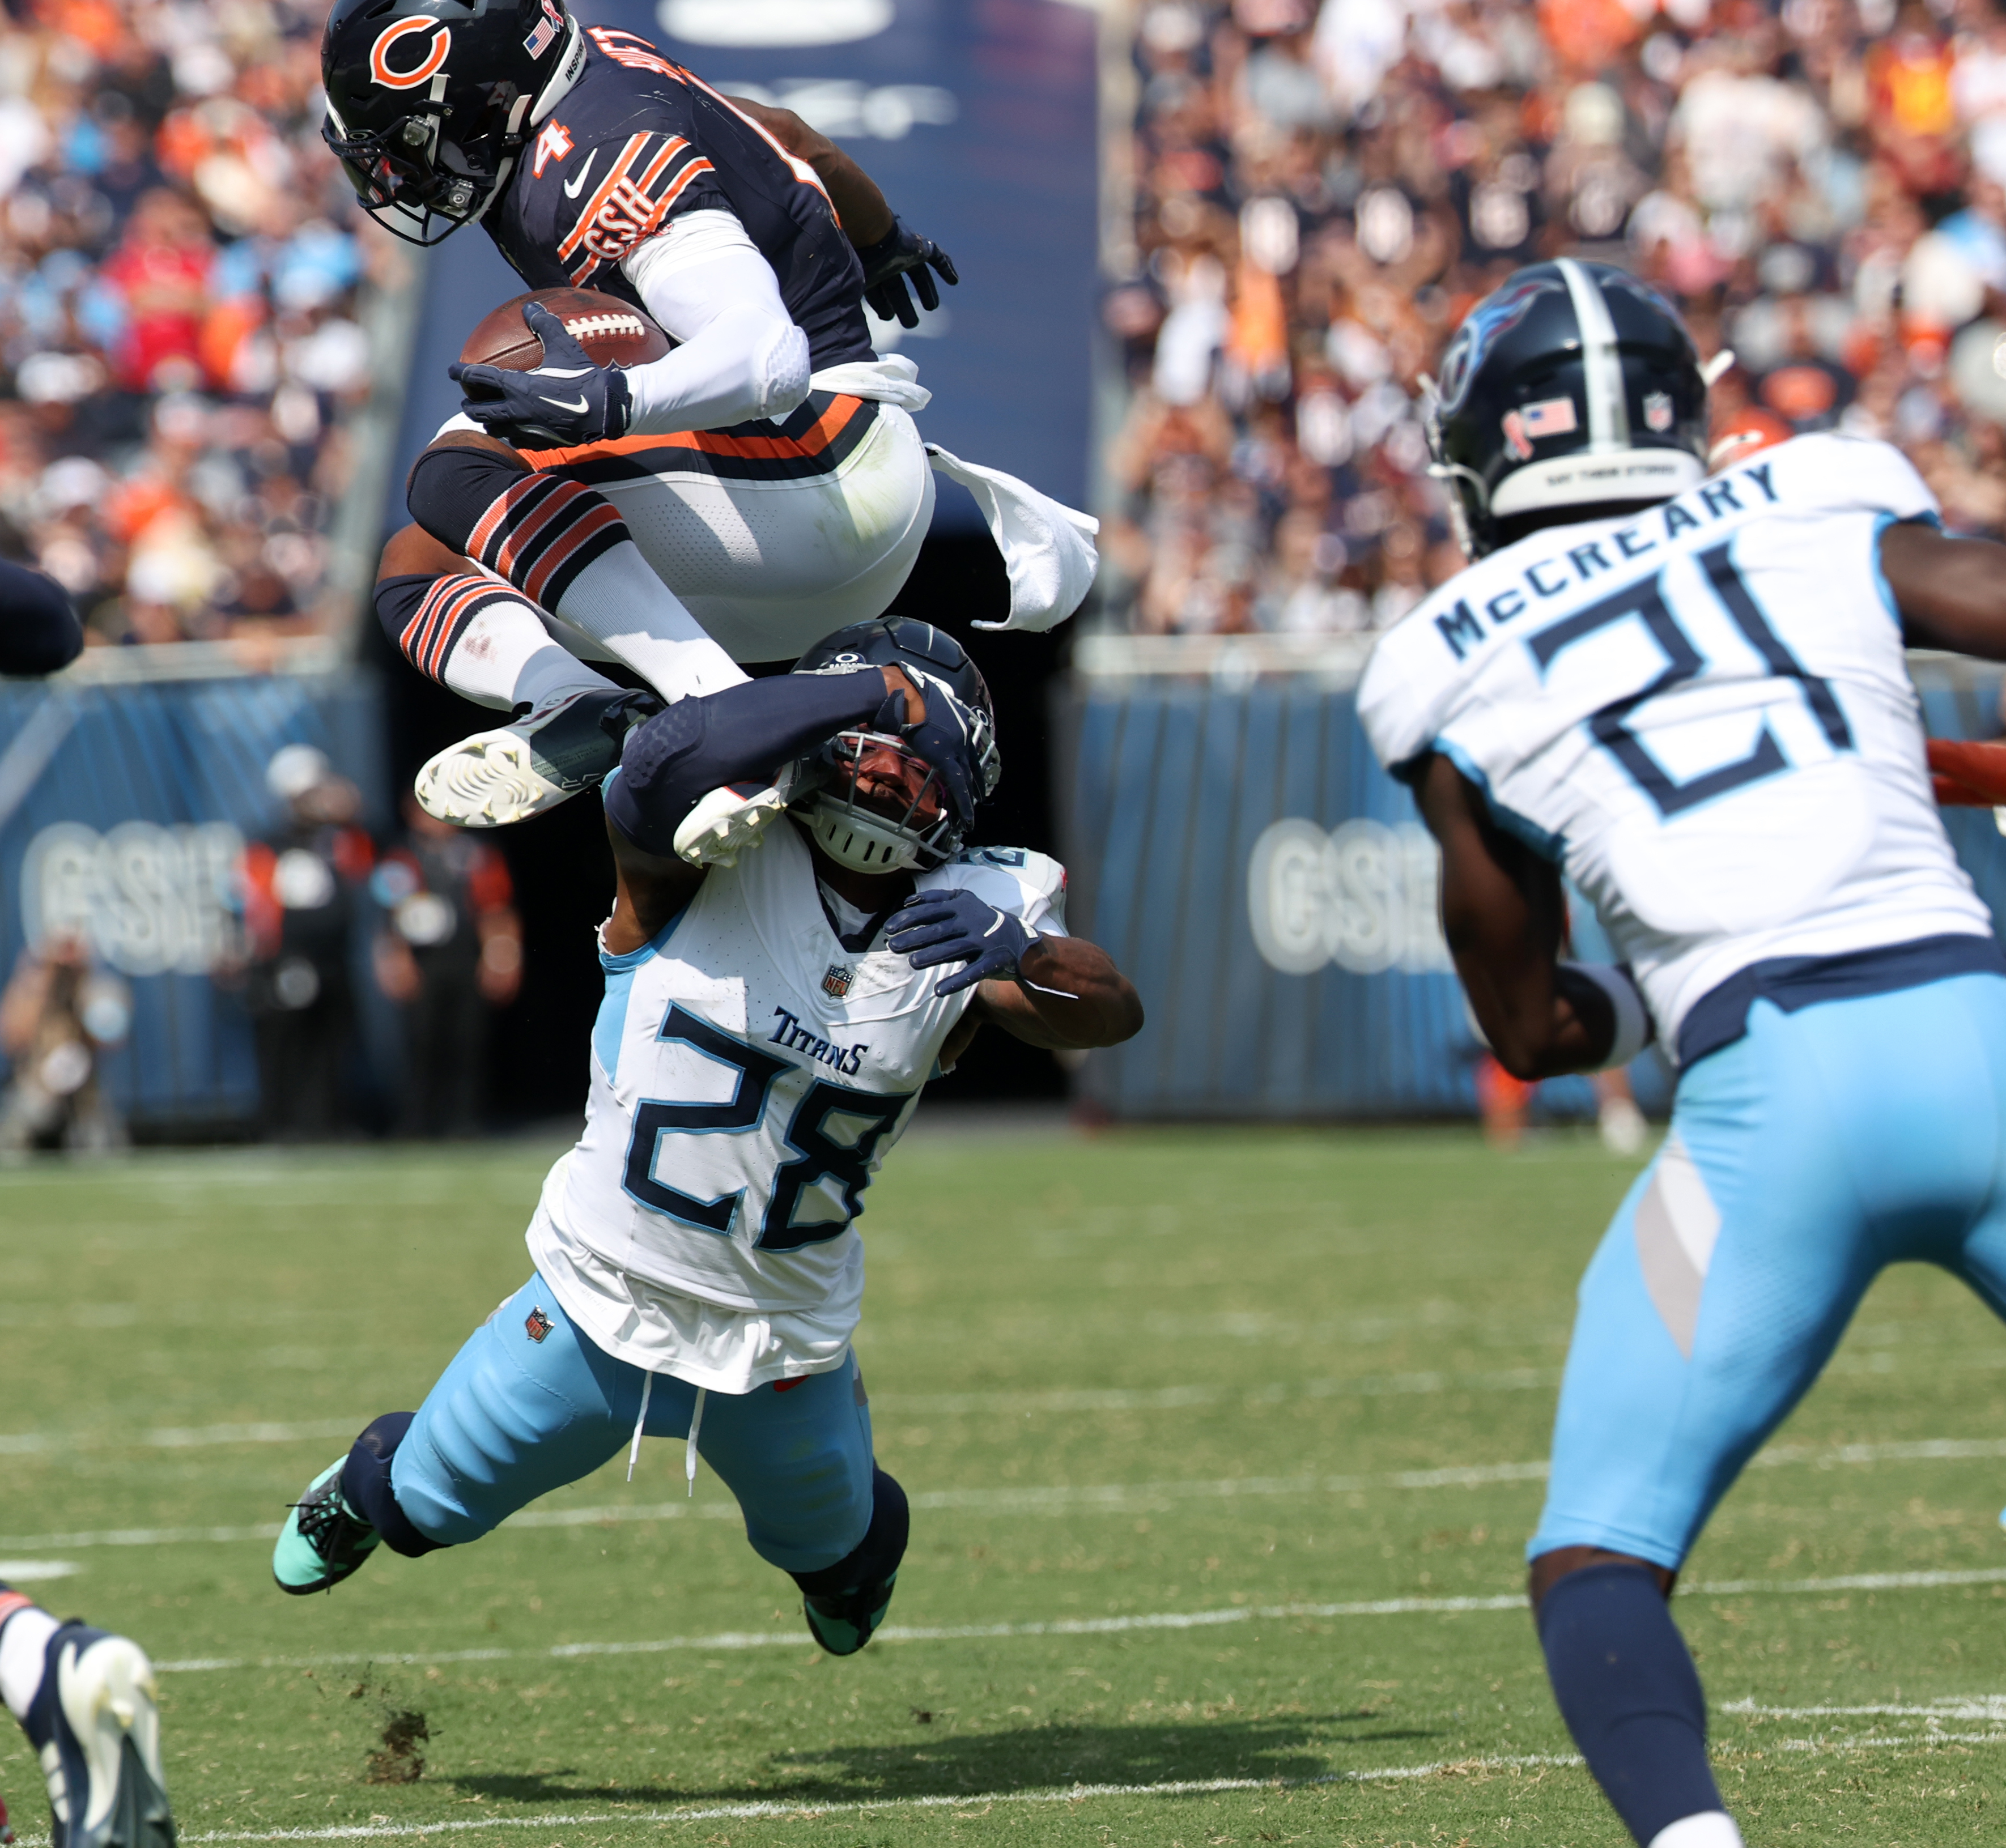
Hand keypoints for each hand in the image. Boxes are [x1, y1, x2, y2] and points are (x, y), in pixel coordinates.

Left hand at [449, 302, 631, 447]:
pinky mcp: (542, 441)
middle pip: (480, 410)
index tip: (451, 370)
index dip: (461, 373)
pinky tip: (514, 432)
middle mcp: (517, 410)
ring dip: (488, 422)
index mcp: (517, 386)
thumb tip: (531, 307)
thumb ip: (544, 325)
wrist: (607, 410)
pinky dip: (511, 435)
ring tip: (487, 418)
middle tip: (466, 401)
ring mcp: (528, 428)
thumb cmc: (584, 376)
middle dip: (469, 405)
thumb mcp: (564, 346)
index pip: (479, 379)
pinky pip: (518, 441)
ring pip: (496, 429)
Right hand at [857, 217, 958, 328]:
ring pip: (920, 277)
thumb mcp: (857, 288)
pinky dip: (946, 268)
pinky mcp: (919, 247)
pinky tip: (954, 282)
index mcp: (873, 271)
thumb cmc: (859, 260)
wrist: (870, 232)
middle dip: (905, 306)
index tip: (887, 318)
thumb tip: (854, 329)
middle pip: (899, 288)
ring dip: (927, 292)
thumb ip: (858, 305)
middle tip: (911, 323)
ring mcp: (905, 255)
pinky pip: (937, 257)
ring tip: (931, 308)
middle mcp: (889, 263)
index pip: (879, 292)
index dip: (883, 306)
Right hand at [871, 667, 989, 828]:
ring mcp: (956, 747)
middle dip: (974, 784)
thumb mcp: (921, 704)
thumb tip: (908, 718)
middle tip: (978, 798)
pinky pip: (958, 786)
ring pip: (966, 780)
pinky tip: (966, 819)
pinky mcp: (946, 759)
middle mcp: (962, 734)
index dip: (969, 763)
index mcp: (958, 721)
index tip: (971, 774)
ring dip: (968, 801)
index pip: (966, 748)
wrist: (903, 695)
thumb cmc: (905, 695)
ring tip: (969, 818)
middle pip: (970, 766)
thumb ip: (922, 714)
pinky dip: (963, 805)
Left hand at [888, 888, 1036, 995]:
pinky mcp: (993, 960)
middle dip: (915, 938)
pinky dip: (956, 982)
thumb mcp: (963, 902)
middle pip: (939, 930)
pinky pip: (973, 972)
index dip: (909, 918)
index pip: (931, 910)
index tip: (889, 927)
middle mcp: (972, 921)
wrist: (1018, 937)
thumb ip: (937, 900)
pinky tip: (939, 990)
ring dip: (932, 956)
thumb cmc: (980, 921)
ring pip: (954, 949)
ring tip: (912, 963)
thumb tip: (907, 902)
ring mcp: (984, 941)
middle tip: (893, 946)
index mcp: (962, 906)